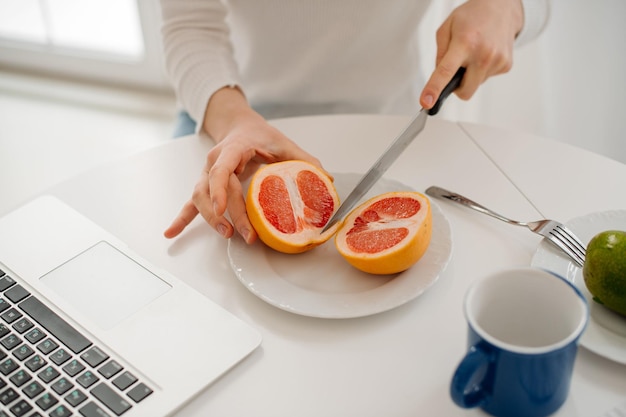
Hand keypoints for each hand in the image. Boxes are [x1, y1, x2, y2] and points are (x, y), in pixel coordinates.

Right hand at [164, 87, 323, 242]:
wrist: (239, 125)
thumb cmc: (259, 135)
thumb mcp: (284, 143)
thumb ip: (304, 161)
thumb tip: (326, 180)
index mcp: (232, 150)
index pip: (221, 169)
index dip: (219, 190)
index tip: (222, 209)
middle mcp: (214, 162)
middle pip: (214, 190)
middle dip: (227, 215)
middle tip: (245, 235)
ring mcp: (206, 175)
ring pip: (198, 198)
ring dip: (209, 219)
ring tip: (225, 234)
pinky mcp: (205, 186)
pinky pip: (190, 203)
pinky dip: (181, 219)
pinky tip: (171, 232)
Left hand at [419, 0, 523, 107]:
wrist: (501, 7)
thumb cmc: (472, 16)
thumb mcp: (446, 29)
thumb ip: (439, 54)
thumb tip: (439, 78)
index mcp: (465, 42)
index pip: (446, 72)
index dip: (435, 90)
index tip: (427, 103)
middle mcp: (483, 54)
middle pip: (464, 91)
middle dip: (457, 87)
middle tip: (457, 70)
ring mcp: (497, 61)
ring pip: (475, 85)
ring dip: (470, 75)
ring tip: (474, 53)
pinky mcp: (506, 65)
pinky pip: (486, 79)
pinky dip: (481, 71)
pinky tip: (485, 54)